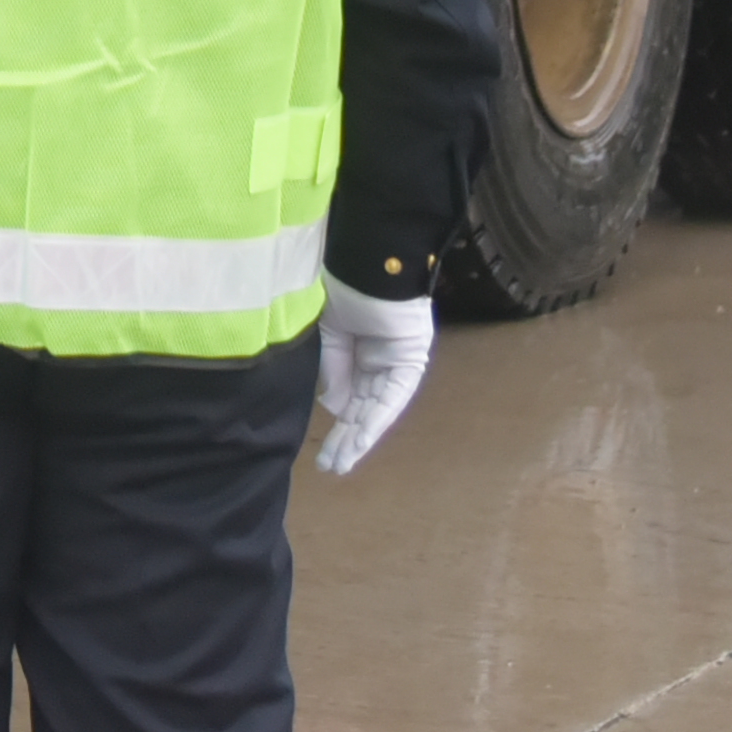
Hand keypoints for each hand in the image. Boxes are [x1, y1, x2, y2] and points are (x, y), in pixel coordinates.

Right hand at [312, 280, 432, 475]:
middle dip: (346, 439)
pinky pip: (391, 396)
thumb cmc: (344, 288)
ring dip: (359, 437)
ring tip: (340, 464)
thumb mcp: (329, 335)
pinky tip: (360, 441)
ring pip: (376, 409)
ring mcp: (396, 363)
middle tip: (331, 468)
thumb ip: (333, 372)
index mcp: (359, 352)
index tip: (322, 451)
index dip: (337, 424)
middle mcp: (380, 362)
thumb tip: (334, 409)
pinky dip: (376, 418)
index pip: (349, 397)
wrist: (369, 264)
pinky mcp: (409, 361)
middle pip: (362, 409)